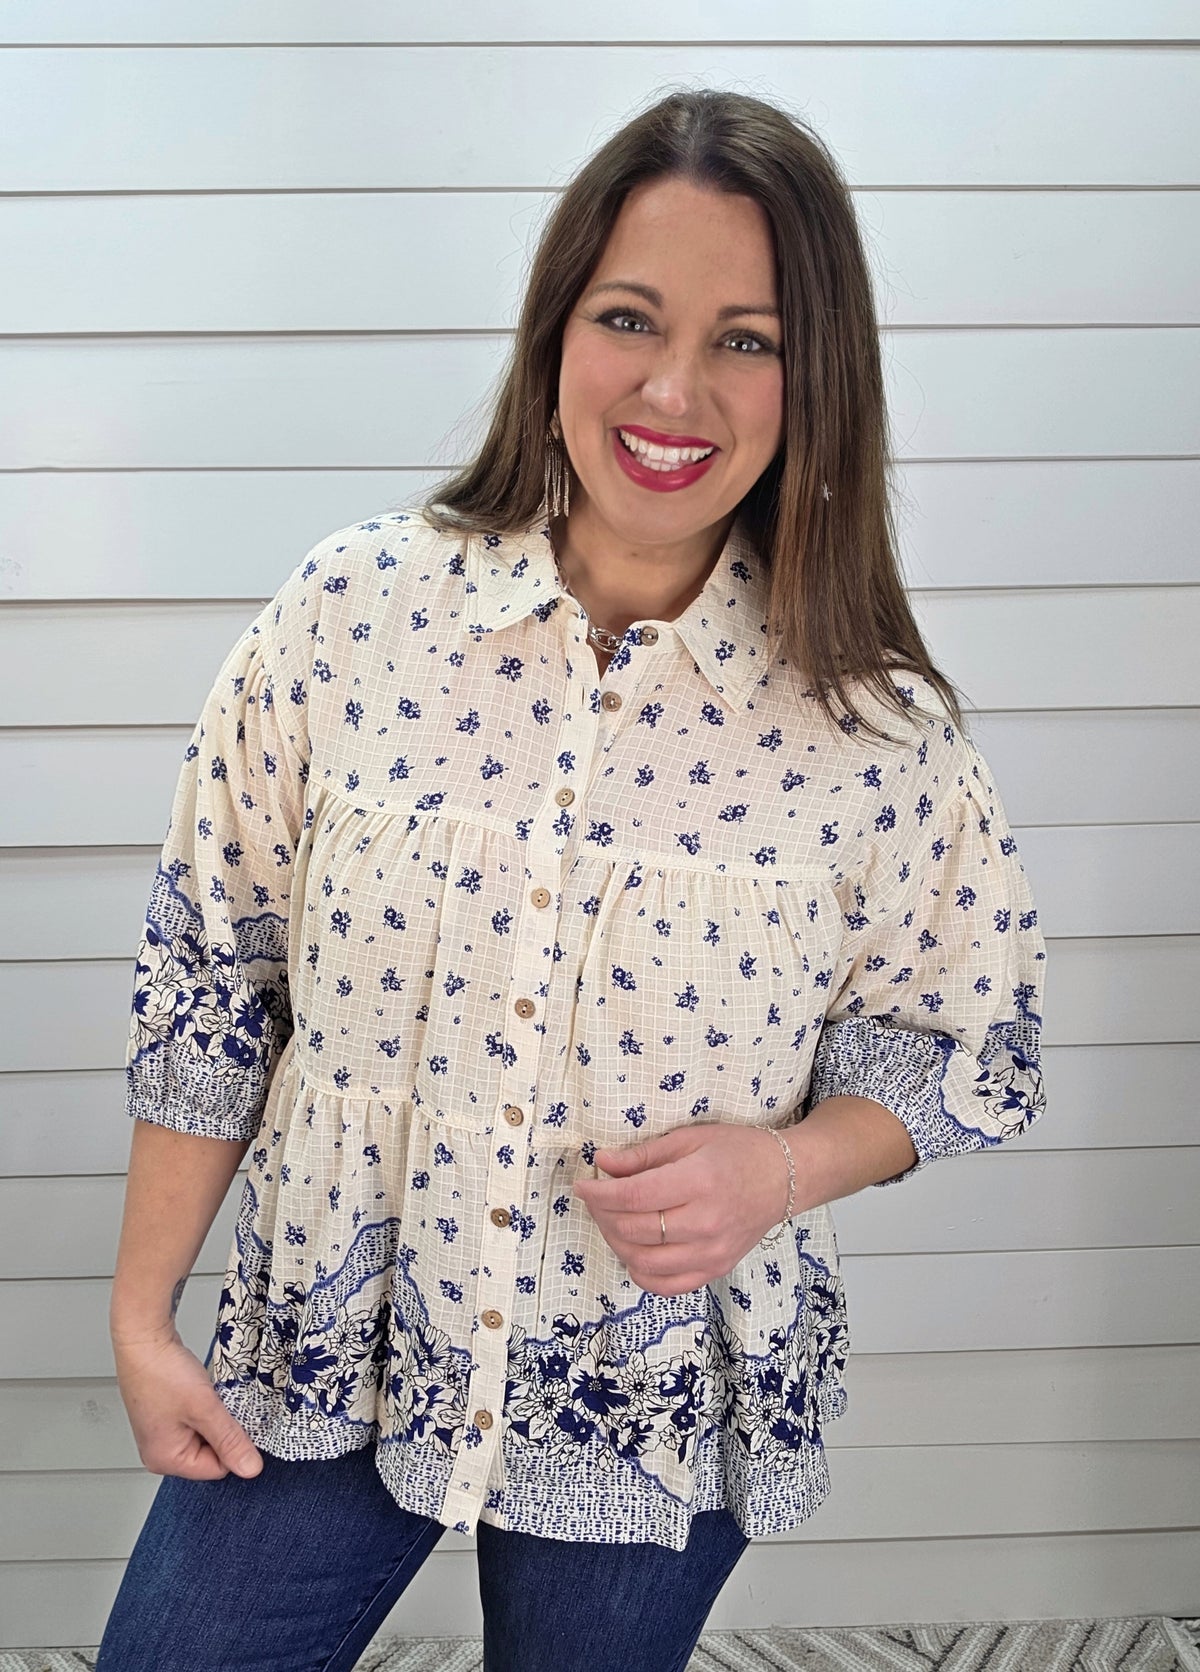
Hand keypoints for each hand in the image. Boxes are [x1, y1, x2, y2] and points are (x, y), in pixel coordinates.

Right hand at [112, 1324, 263, 1480]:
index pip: (218, 1468)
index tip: (235, 1419)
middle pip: (212, 1452)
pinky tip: (199, 1390)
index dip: (232, 1443)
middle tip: (215, 1404)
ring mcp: (163, 1433)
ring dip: (214, 1414)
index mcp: (166, 1460)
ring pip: (207, 1433)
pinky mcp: (167, 1415)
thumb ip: (230, 1440)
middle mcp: (161, 1452)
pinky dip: (205, 1405)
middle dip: (221, 1428)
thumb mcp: (204, 1409)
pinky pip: (198, 1419)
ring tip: (204, 1395)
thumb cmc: (161, 1372)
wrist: (142, 1339)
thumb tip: (251, 1469)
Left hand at [571, 1121, 790, 1296]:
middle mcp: (705, 1222)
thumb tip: (602, 1163)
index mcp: (698, 1181)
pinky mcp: (715, 1269)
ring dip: (616, 1243)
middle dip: (603, 1215)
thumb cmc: (737, 1151)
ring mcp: (711, 1251)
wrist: (783, 1179)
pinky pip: (667, 1285)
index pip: (634, 1195)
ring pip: (644, 1261)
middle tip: (596, 1200)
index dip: (600, 1193)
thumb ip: (643, 1155)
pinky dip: (642, 1274)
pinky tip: (634, 1252)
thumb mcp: (689, 1139)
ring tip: (611, 1222)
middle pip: (634, 1229)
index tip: (583, 1186)